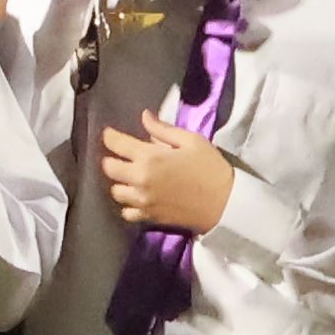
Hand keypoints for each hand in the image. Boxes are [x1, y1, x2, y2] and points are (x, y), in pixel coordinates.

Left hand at [97, 116, 235, 234]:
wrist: (225, 203)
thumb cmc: (210, 167)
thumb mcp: (191, 140)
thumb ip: (163, 129)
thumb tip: (144, 116)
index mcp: (149, 157)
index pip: (116, 144)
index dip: (110, 136)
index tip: (110, 133)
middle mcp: (140, 179)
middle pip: (109, 168)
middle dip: (110, 158)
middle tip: (120, 155)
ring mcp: (142, 201)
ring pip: (115, 191)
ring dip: (119, 182)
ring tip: (129, 177)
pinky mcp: (149, 217)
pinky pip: (126, 212)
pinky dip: (128, 205)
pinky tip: (136, 197)